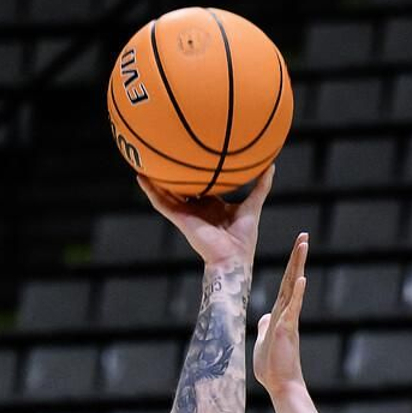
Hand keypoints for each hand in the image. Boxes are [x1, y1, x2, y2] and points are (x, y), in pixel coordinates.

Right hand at [138, 164, 274, 272]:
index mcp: (212, 206)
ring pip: (167, 194)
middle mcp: (197, 209)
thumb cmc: (243, 238)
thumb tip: (271, 165)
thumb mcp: (253, 206)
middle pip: (182, 189)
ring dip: (155, 180)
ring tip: (143, 161)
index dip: (197, 174)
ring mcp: (186, 214)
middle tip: (164, 154)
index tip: (192, 157)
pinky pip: (161, 203)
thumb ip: (260, 187)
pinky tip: (140, 177)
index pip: (202, 187)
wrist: (233, 259)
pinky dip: (150, 191)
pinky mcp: (179, 219)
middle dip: (173, 175)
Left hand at [253, 232, 307, 397]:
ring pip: (295, 288)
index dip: (291, 266)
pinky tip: (302, 278)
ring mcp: (288, 320)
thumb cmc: (273, 368)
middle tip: (304, 235)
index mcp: (280, 314)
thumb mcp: (265, 341)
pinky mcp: (287, 330)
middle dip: (298, 257)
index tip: (297, 248)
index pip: (287, 284)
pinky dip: (298, 293)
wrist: (281, 386)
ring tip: (304, 246)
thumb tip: (265, 317)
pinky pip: (293, 309)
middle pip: (293, 279)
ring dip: (299, 266)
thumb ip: (266, 326)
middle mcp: (287, 313)